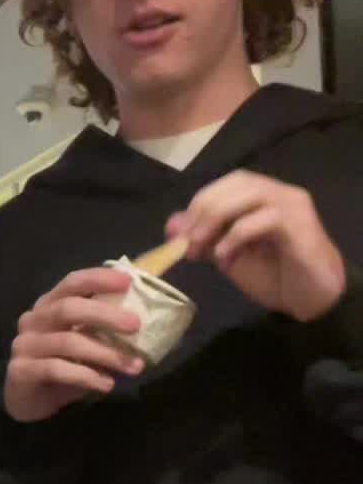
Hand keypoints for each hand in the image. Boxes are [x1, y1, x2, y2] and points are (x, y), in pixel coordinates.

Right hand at [4, 267, 143, 423]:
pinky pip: (57, 369)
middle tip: (135, 325)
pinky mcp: (21, 371)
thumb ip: (100, 328)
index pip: (72, 283)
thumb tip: (140, 318)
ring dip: (105, 354)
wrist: (28, 400)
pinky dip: (87, 376)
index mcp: (49, 305)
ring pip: (67, 342)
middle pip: (68, 308)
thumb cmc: (62, 365)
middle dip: (105, 315)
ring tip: (133, 367)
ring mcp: (24, 345)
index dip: (98, 279)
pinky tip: (107, 385)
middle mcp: (33, 320)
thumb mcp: (82, 341)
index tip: (128, 282)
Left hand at [167, 172, 346, 322]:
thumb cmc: (275, 277)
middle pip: (238, 183)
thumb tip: (172, 224)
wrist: (310, 300)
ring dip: (217, 218)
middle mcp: (280, 193)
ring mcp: (292, 205)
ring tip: (201, 247)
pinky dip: (238, 234)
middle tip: (186, 241)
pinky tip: (225, 256)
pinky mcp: (301, 225)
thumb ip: (205, 237)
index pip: (227, 184)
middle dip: (204, 209)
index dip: (199, 202)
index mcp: (262, 196)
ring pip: (250, 193)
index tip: (177, 234)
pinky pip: (266, 218)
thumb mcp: (229, 257)